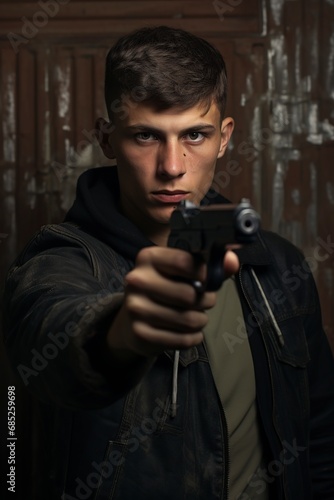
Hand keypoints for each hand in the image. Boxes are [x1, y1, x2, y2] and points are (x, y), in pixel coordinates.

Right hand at [107, 246, 238, 360]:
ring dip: (200, 321)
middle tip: (204, 301)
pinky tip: (187, 332)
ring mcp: (136, 308)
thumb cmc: (163, 290)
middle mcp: (137, 280)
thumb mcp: (180, 273)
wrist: (132, 320)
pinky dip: (193, 337)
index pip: (185, 262)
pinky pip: (183, 339)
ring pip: (189, 320)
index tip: (209, 279)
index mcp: (148, 258)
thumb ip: (207, 266)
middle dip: (206, 300)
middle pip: (190, 294)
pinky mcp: (140, 333)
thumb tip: (231, 259)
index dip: (205, 273)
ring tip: (195, 317)